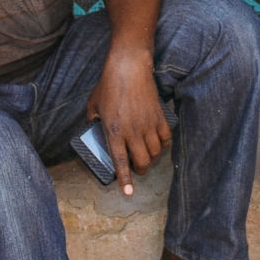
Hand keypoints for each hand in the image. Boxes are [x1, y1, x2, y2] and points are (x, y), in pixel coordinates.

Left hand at [85, 49, 171, 195]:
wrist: (129, 67)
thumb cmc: (109, 84)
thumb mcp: (93, 103)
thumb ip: (93, 118)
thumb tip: (94, 125)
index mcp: (113, 131)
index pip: (121, 161)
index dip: (125, 179)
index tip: (129, 192)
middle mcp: (132, 132)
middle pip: (143, 162)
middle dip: (141, 170)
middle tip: (138, 169)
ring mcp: (148, 124)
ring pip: (156, 152)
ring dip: (152, 158)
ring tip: (147, 155)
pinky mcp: (159, 116)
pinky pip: (166, 138)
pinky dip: (164, 144)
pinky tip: (159, 143)